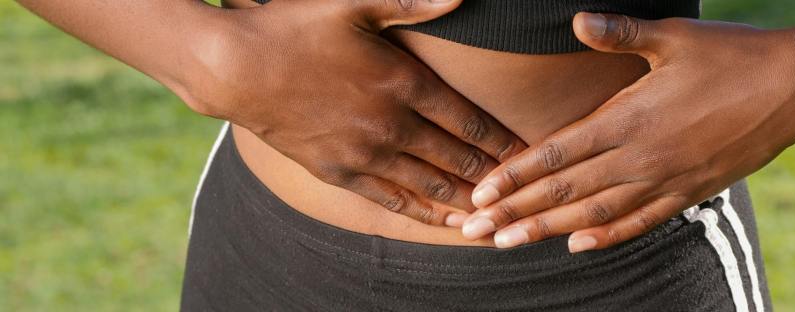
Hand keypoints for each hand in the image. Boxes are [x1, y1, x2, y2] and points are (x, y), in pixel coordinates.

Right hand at [179, 0, 525, 225]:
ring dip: (465, 200)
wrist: (235, 66)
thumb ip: (414, 3)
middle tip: (520, 189)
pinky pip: (391, 199)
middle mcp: (391, 123)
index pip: (468, 119)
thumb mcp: (355, 5)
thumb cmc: (295, 28)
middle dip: (493, 174)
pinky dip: (422, 212)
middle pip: (457, 157)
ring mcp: (365, 152)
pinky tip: (443, 221)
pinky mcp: (338, 170)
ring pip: (429, 184)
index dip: (502, 140)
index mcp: (403, 81)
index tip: (527, 152)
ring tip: (492, 213)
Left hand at [460, 12, 794, 250]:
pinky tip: (578, 245)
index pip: (556, 153)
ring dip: (548, 229)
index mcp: (630, 117)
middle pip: (564, 189)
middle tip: (473, 231)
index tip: (480, 194)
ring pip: (594, 211)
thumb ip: (620, 34)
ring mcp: (666, 179)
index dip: (514, 176)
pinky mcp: (690, 192)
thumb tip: (578, 20)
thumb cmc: (732, 55)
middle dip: (515, 211)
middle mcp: (641, 155)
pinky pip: (641, 221)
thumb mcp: (674, 37)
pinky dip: (607, 235)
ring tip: (508, 243)